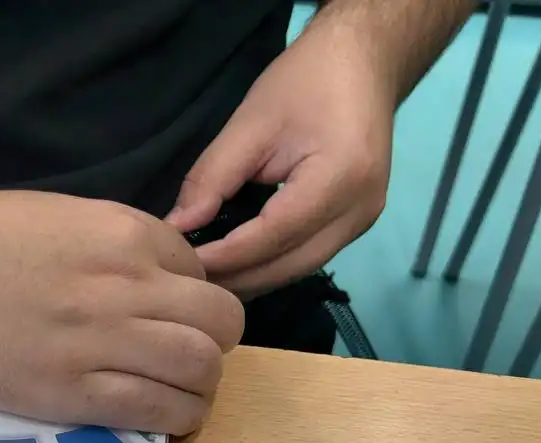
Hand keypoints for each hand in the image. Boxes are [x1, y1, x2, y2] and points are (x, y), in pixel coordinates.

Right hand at [0, 190, 243, 435]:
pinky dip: (177, 417)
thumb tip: (163, 278)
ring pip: (201, 371)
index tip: (165, 311)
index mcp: (120, 235)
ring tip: (177, 388)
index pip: (200, 270)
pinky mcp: (71, 396)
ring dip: (202, 383)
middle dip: (215, 339)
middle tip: (186, 352)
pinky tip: (161, 413)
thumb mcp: (63, 216)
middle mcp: (122, 288)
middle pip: (219, 323)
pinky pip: (157, 412)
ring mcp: (98, 345)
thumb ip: (119, 244)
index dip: (190, 293)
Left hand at [165, 21, 395, 299]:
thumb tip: (178, 226)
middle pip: (287, 266)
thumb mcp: (250, 123)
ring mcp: (361, 223)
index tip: (181, 264)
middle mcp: (358, 211)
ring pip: (297, 270)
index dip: (224, 257)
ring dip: (250, 279)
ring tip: (204, 279)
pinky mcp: (354, 225)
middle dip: (234, 278)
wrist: (363, 64)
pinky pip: (306, 258)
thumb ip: (212, 178)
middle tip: (185, 280)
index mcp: (340, 178)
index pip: (272, 236)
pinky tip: (235, 266)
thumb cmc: (307, 81)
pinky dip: (269, 266)